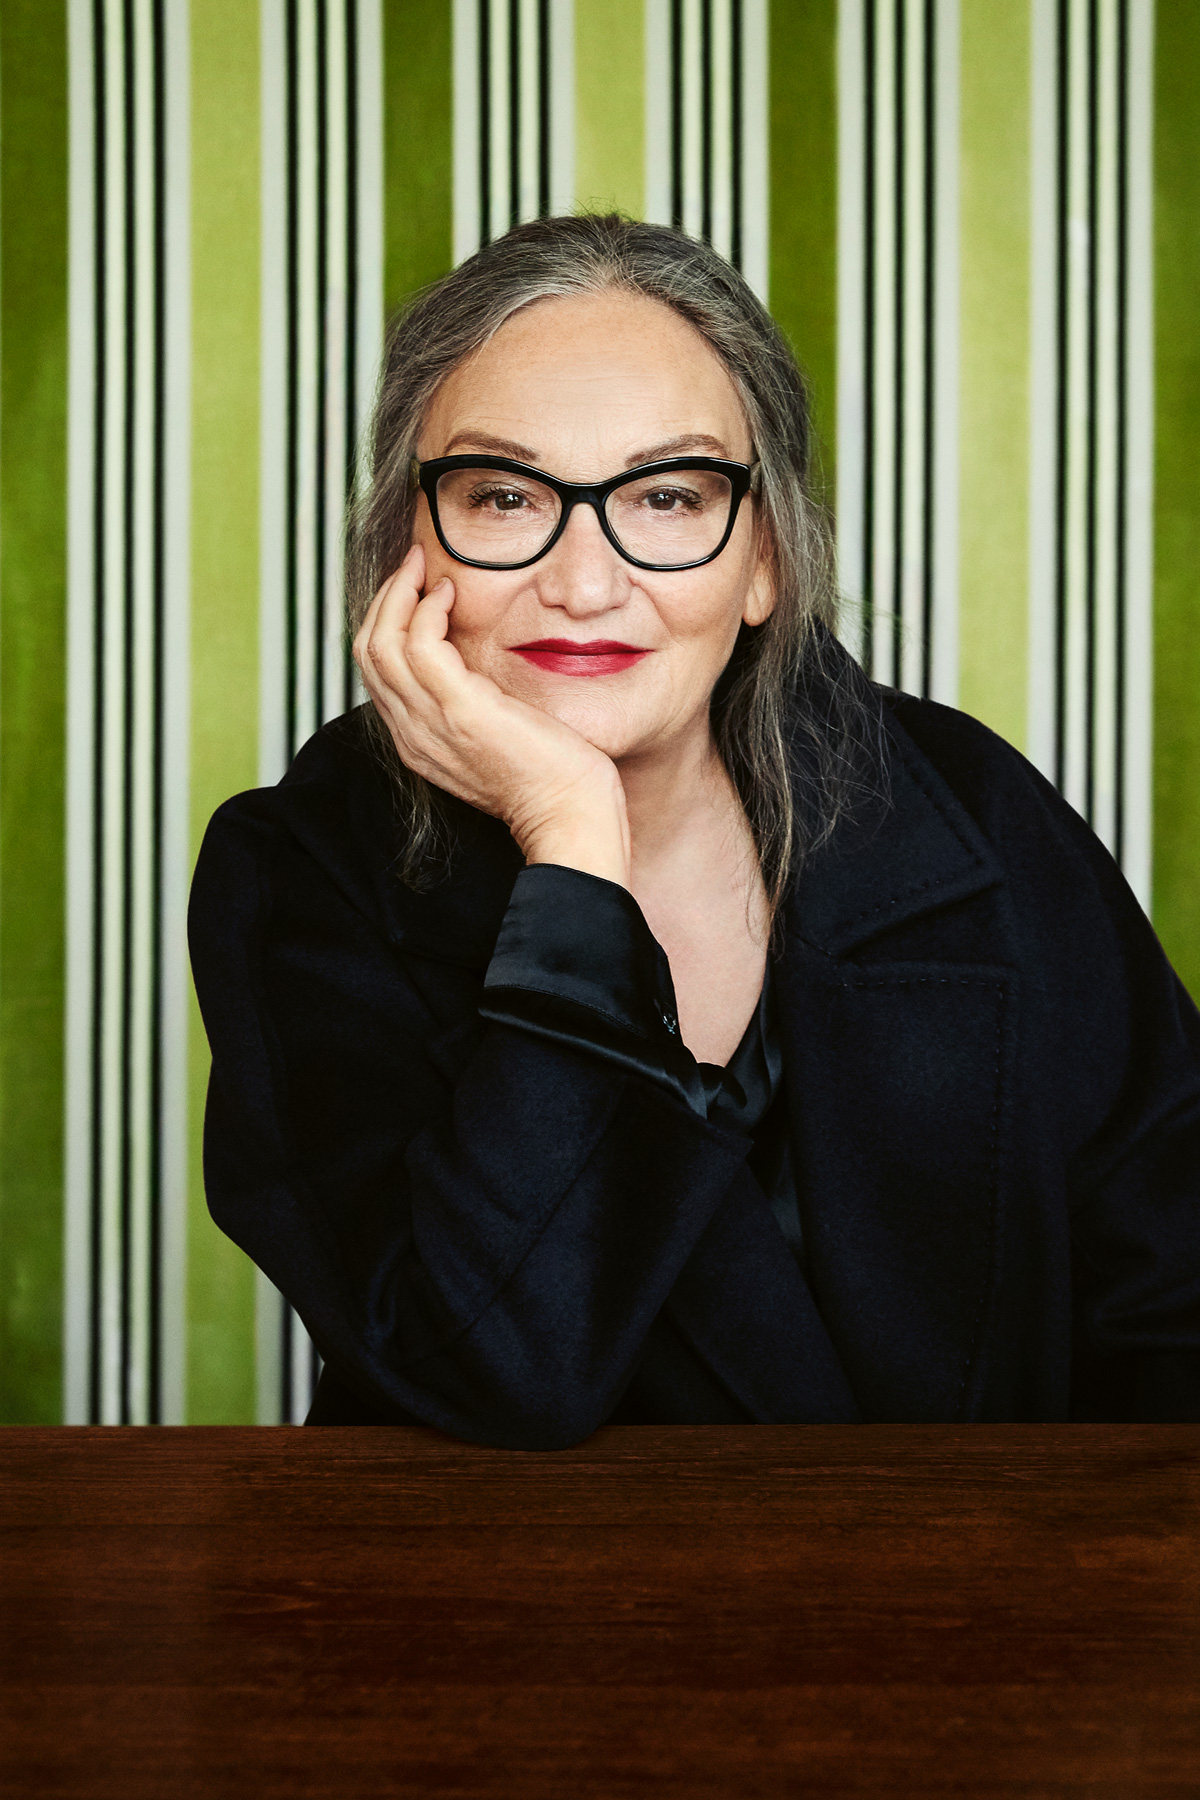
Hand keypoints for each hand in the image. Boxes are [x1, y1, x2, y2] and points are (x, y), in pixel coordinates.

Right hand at [353, 546, 631, 884]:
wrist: (570, 813)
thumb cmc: (550, 776)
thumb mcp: (495, 734)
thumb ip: (472, 702)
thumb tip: (473, 661)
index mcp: (417, 740)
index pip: (377, 671)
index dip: (387, 622)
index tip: (414, 588)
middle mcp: (411, 733)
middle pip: (367, 652)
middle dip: (385, 600)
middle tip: (412, 564)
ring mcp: (430, 723)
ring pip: (380, 644)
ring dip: (399, 595)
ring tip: (424, 568)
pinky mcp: (459, 710)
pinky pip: (419, 646)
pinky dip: (427, 611)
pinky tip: (450, 595)